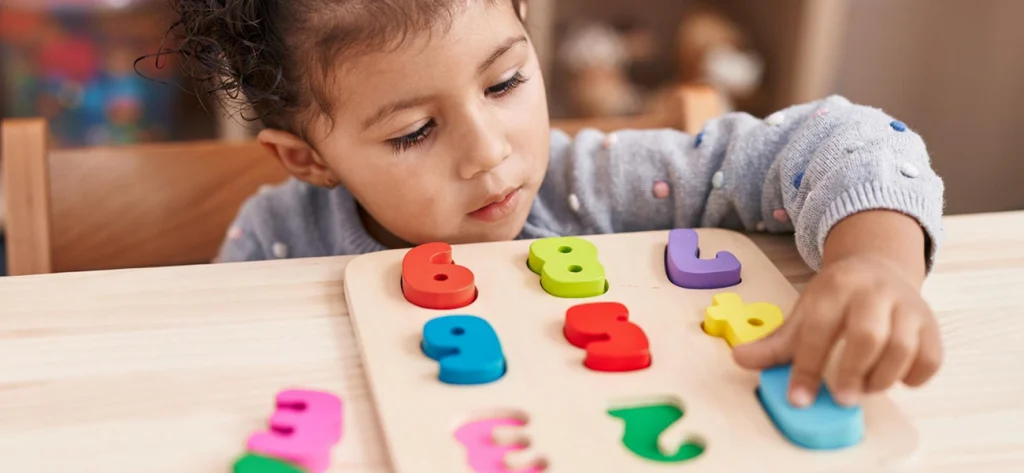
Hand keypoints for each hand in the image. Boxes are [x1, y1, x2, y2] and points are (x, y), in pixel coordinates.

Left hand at [733, 253, 942, 407]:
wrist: (878, 266)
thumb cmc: (836, 298)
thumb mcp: (804, 313)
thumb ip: (776, 342)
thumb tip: (740, 359)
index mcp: (834, 288)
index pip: (818, 329)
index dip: (806, 367)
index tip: (798, 399)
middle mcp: (873, 292)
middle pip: (867, 335)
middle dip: (852, 372)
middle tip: (840, 398)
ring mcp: (907, 306)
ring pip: (902, 346)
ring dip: (882, 378)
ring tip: (864, 389)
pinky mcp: (931, 323)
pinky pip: (931, 356)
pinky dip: (915, 376)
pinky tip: (896, 379)